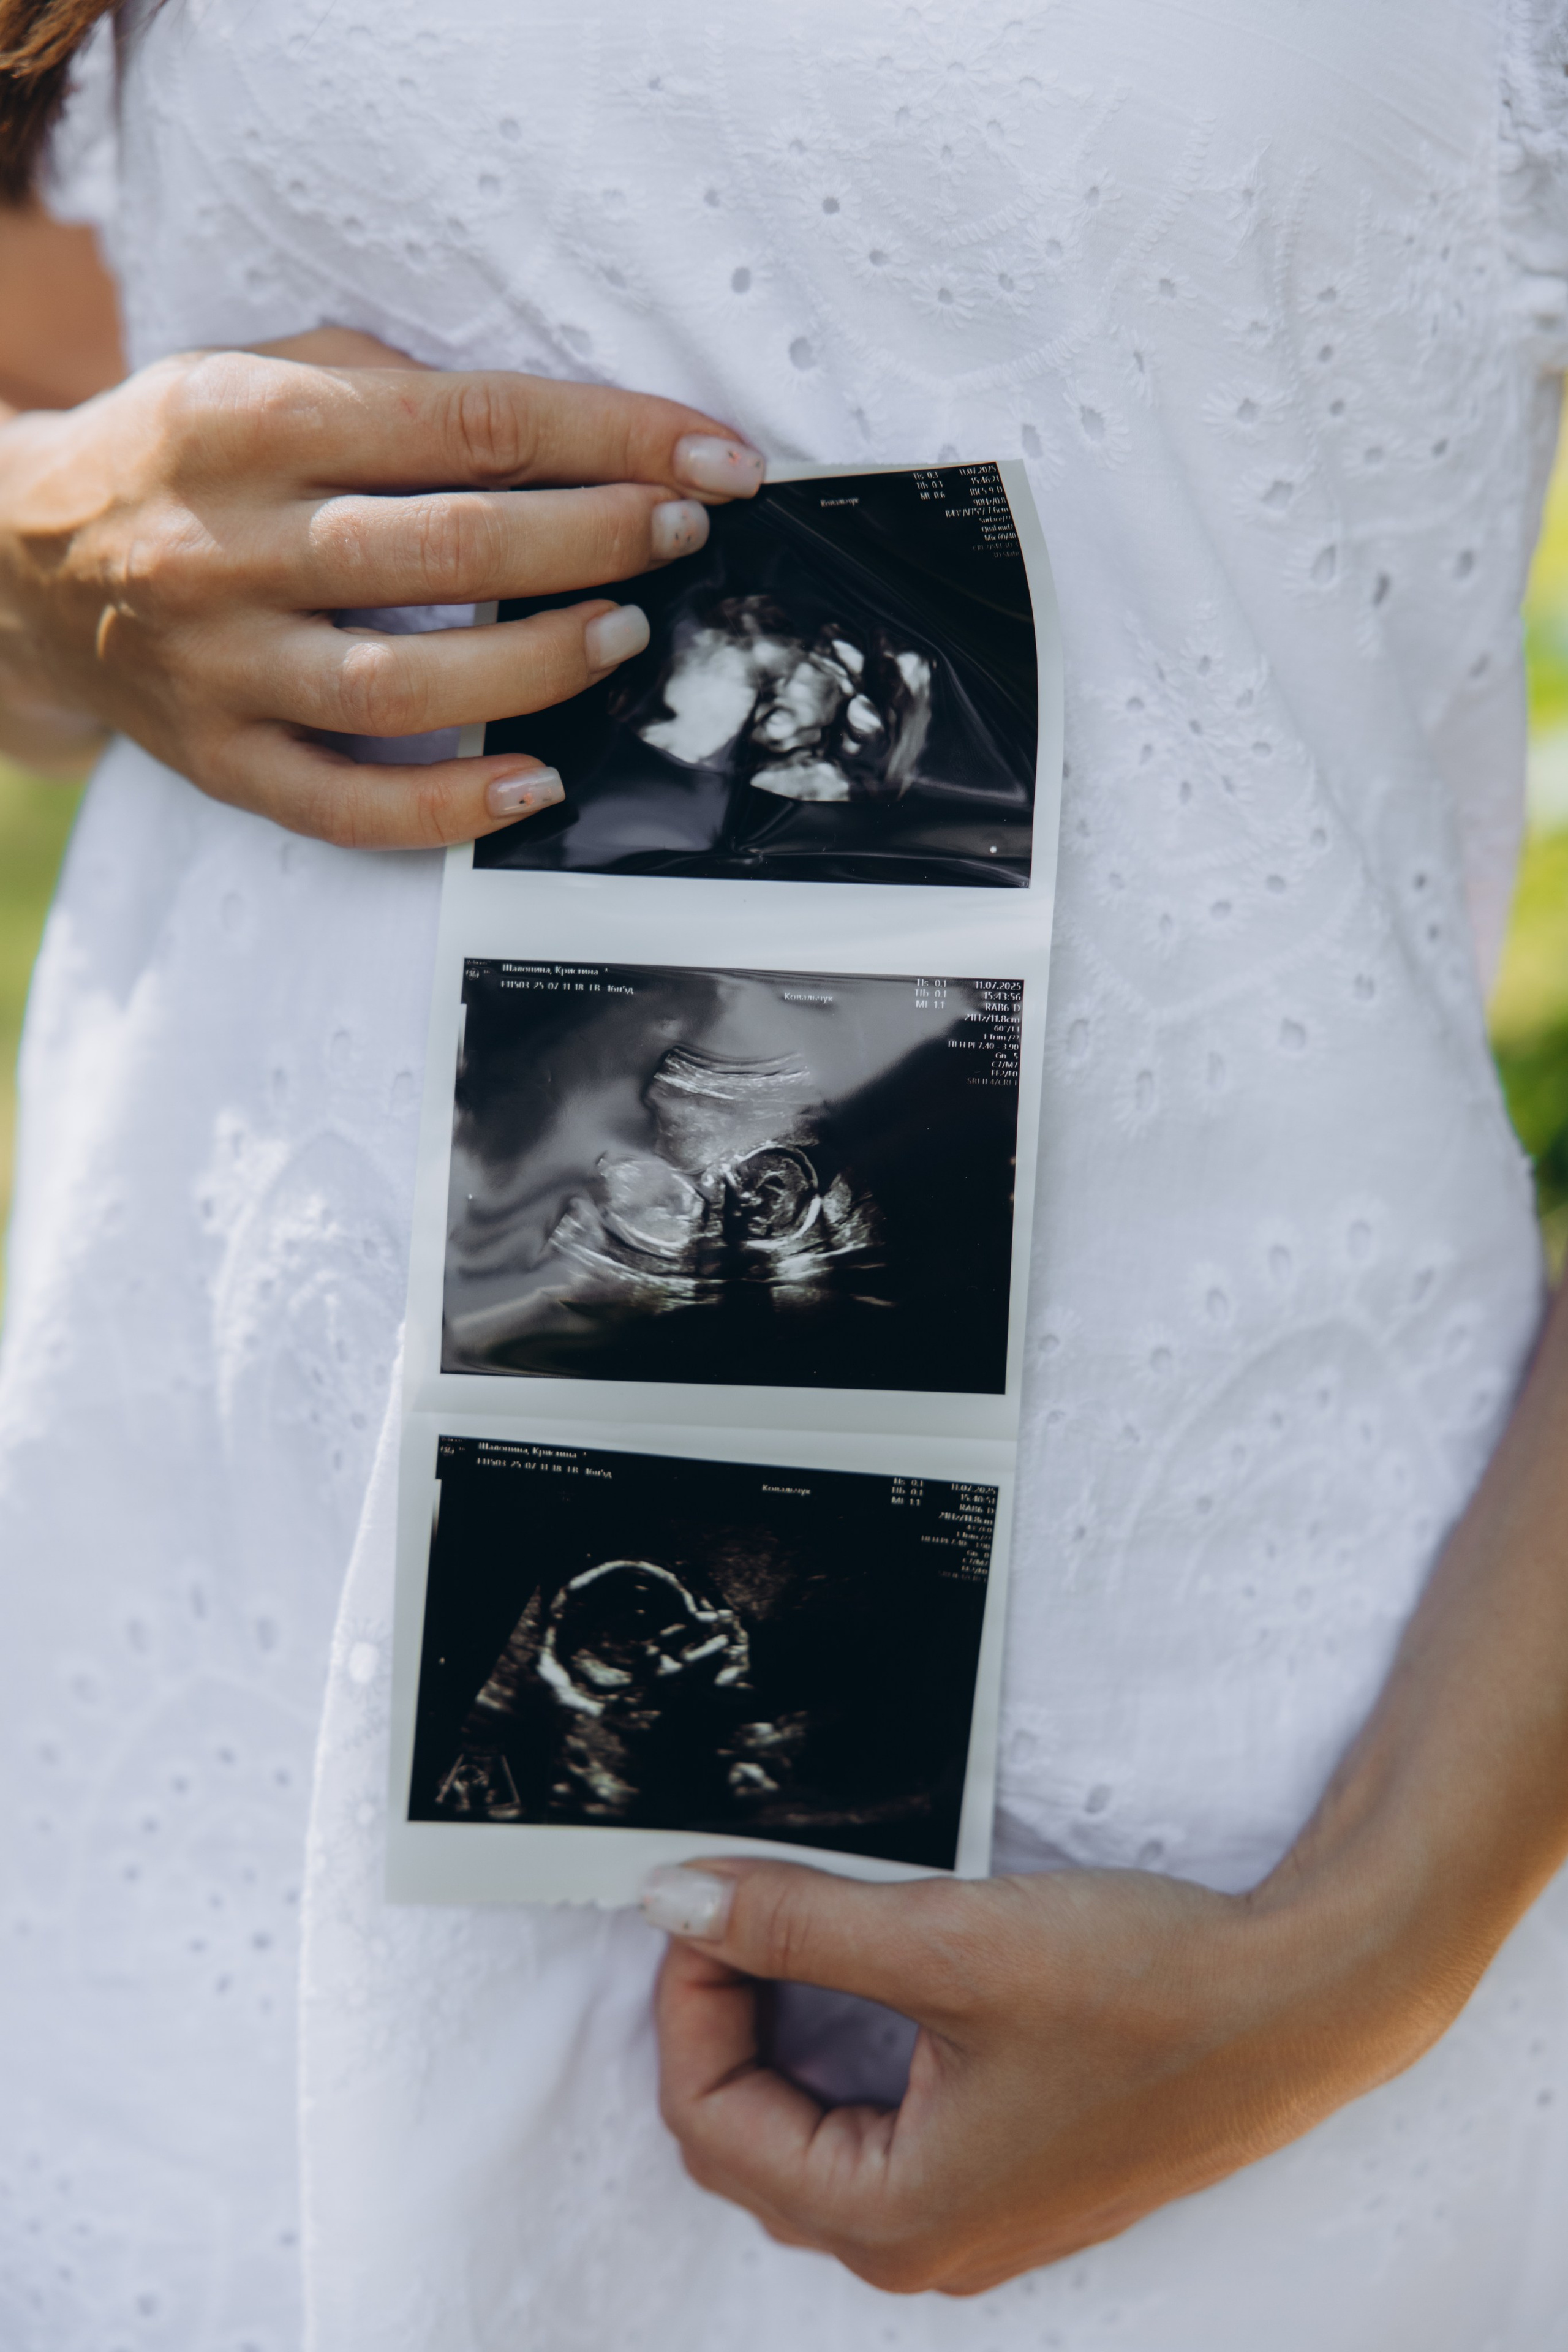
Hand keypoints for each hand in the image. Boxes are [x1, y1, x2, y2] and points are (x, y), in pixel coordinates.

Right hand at [0, 324, 762, 842]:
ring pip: (403, 683)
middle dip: (594, 538)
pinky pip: (345, 805)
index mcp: (245, 420)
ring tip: (622, 634)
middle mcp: (225, 545)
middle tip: (679, 533)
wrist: (20, 560)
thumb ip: (393, 393)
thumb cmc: (181, 456)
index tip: (709, 456)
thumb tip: (573, 435)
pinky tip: (535, 785)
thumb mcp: (262, 372)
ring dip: (538, 663)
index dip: (610, 437)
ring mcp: (219, 665)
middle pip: (448, 548)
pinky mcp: (219, 759)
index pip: (467, 423)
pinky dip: (449, 807)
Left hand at [649, 1851, 1458, 2294]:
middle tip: (738, 1914)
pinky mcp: (1006, 2178)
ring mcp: (971, 2221)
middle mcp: (926, 2246)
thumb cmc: (1144, 1988)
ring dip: (781, 2037)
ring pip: (809, 2139)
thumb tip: (676, 1904)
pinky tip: (862, 1980)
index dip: (688, 2001)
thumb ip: (797, 1927)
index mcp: (896, 2219)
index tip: (702, 1907)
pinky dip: (842, 2054)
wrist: (1296, 2002)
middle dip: (725, 2023)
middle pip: (749, 2142)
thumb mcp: (946, 1941)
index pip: (713, 2121)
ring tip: (791, 1934)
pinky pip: (875, 2134)